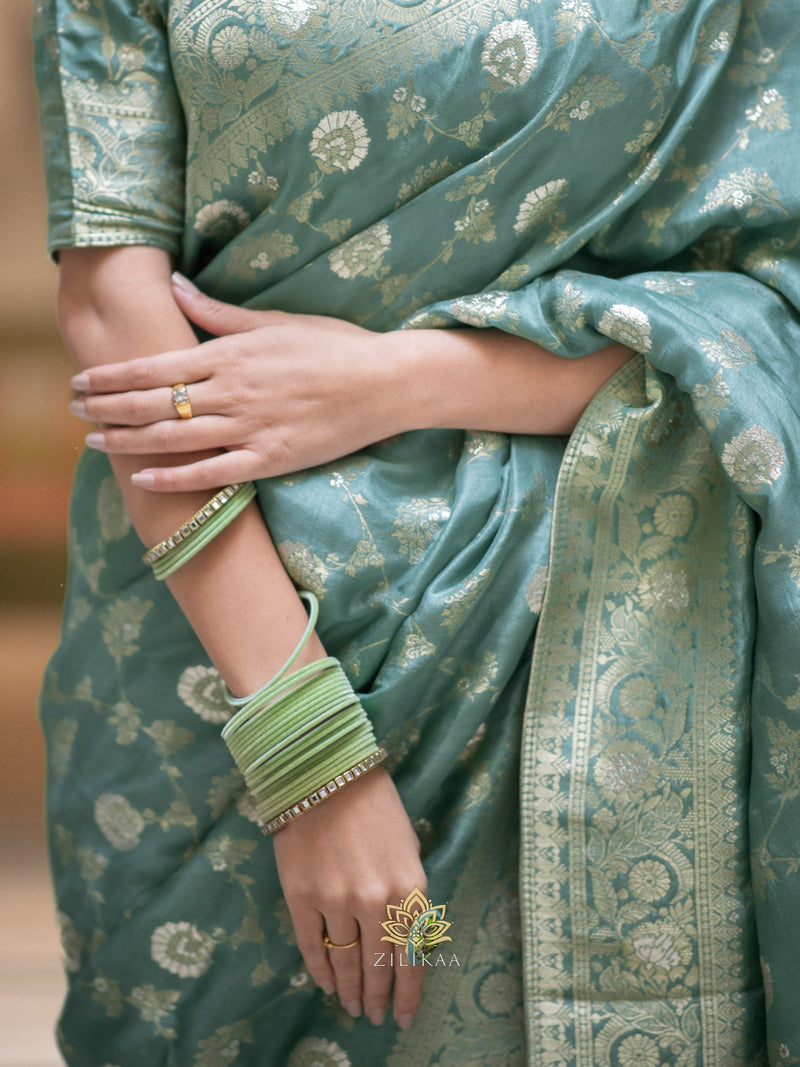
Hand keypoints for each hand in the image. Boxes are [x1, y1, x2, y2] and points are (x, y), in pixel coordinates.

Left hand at [69, 274, 415, 491]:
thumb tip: (177, 286)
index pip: (156, 366)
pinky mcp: (270, 460)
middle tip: (74, 410)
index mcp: (232, 354)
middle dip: (106, 407)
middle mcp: (233, 392)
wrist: (386, 384)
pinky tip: (142, 478)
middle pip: (153, 404)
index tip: (82, 379)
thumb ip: (219, 313)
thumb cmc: (335, 346)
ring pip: (173, 438)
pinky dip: (173, 478)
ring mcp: (251, 429)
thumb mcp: (276, 321)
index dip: (112, 375)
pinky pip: (211, 475)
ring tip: (95, 441)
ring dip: (127, 440)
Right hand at [272, 767, 426, 1028]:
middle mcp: (376, 902)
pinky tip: (325, 982)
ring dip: (350, 989)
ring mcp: (336, 901)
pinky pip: (311, 946)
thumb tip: (404, 935)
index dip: (409, 993)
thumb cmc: (374, 804)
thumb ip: (406, 892)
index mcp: (409, 888)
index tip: (405, 1016)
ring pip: (345, 961)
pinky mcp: (302, 897)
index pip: (413, 957)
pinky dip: (319, 970)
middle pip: (378, 966)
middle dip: (377, 996)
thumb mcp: (408, 847)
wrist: (325, 773)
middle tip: (374, 1015)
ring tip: (351, 1006)